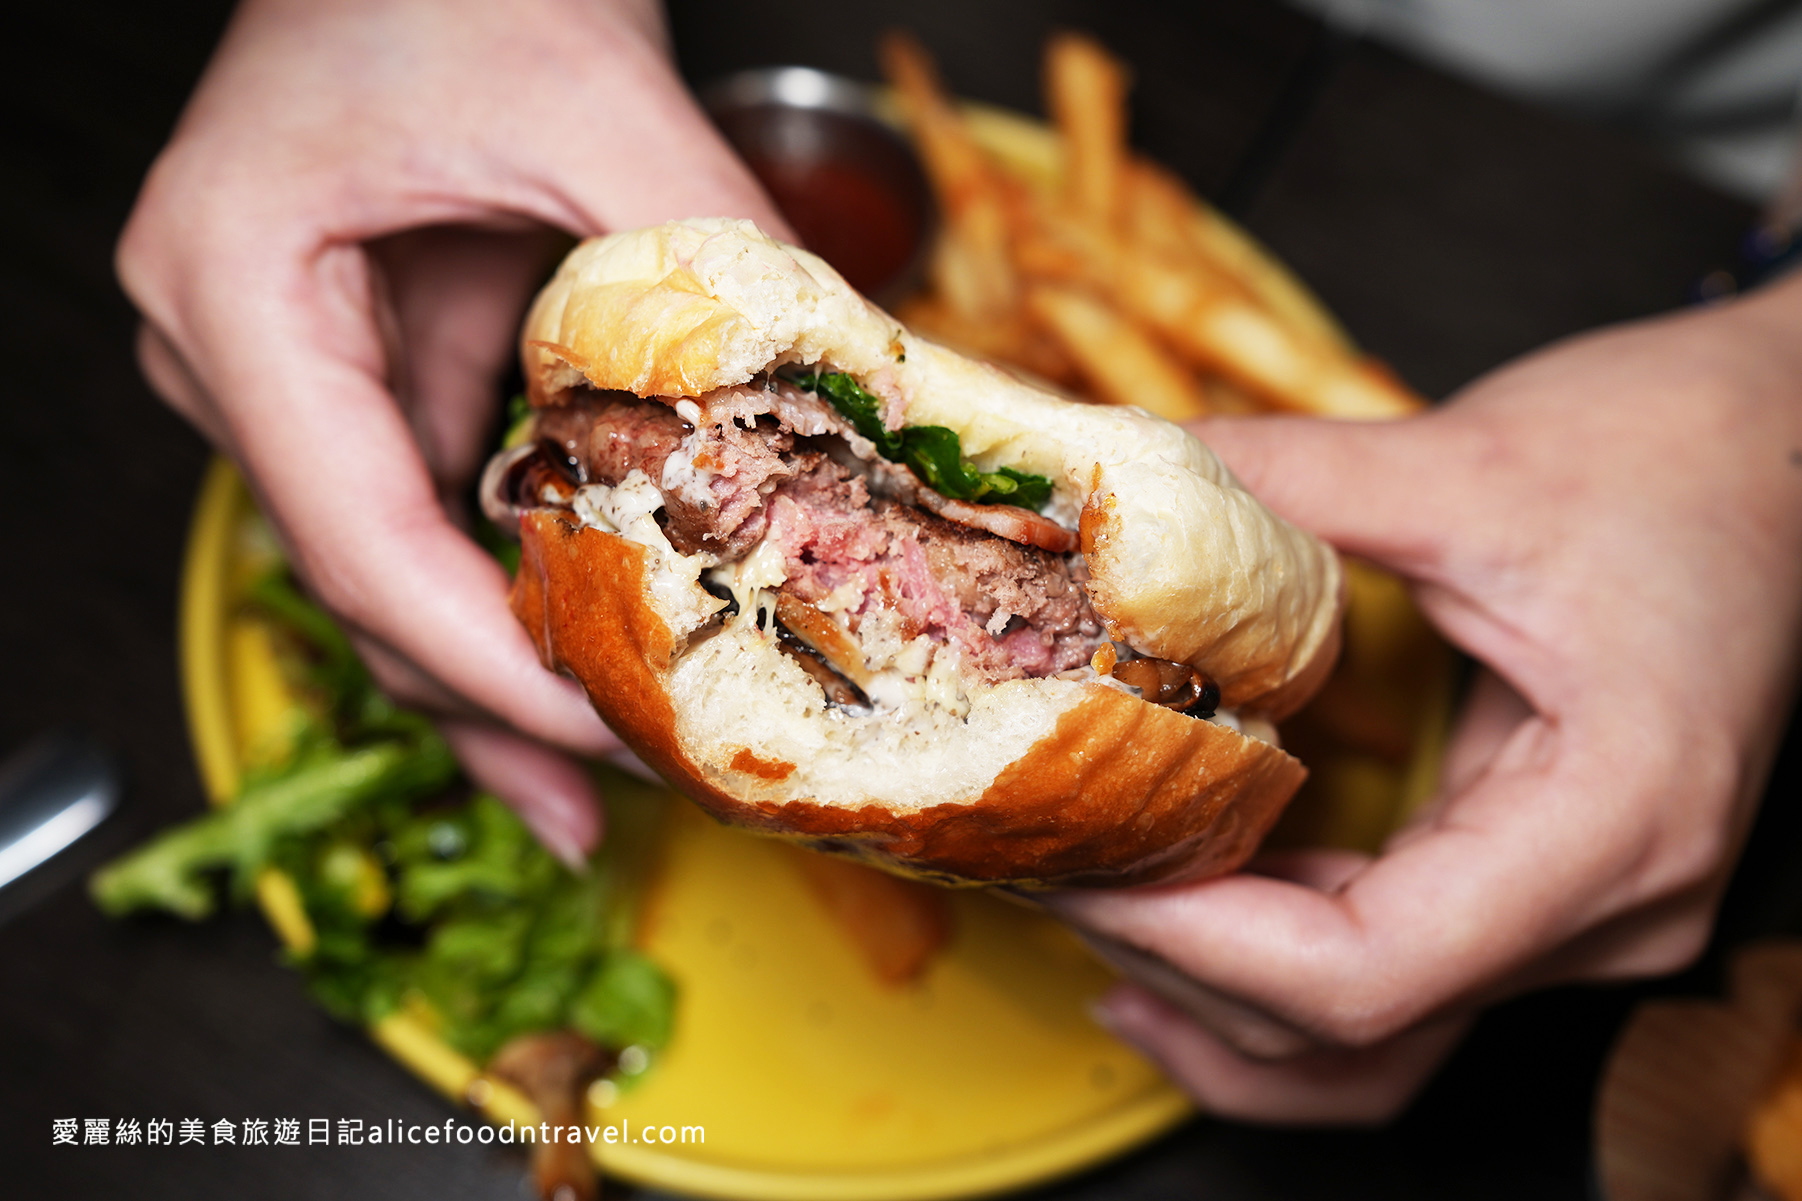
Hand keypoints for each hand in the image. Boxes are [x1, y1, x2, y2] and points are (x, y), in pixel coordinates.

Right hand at [117, 0, 786, 860]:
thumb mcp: (594, 100)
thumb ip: (711, 252)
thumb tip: (856, 390)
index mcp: (237, 289)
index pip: (356, 534)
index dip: (487, 662)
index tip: (606, 740)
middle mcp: (235, 350)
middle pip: (369, 583)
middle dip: (500, 702)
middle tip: (617, 803)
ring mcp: (296, 369)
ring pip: (402, 566)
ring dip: (512, 664)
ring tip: (623, 768)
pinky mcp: (366, 368)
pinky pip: (435, 507)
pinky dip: (520, 579)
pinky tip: (599, 652)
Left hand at [1046, 272, 1801, 1121]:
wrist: (1793, 445)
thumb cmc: (1678, 451)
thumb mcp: (1470, 460)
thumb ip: (1284, 484)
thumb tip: (1114, 484)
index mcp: (1612, 821)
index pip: (1367, 969)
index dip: (1193, 940)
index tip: (1073, 864)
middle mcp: (1610, 909)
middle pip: (1351, 1030)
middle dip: (1174, 965)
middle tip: (1039, 867)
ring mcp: (1585, 914)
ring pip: (1372, 1042)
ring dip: (1214, 994)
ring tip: (1084, 904)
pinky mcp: (1545, 883)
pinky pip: (1397, 979)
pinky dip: (1274, 965)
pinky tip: (1178, 906)